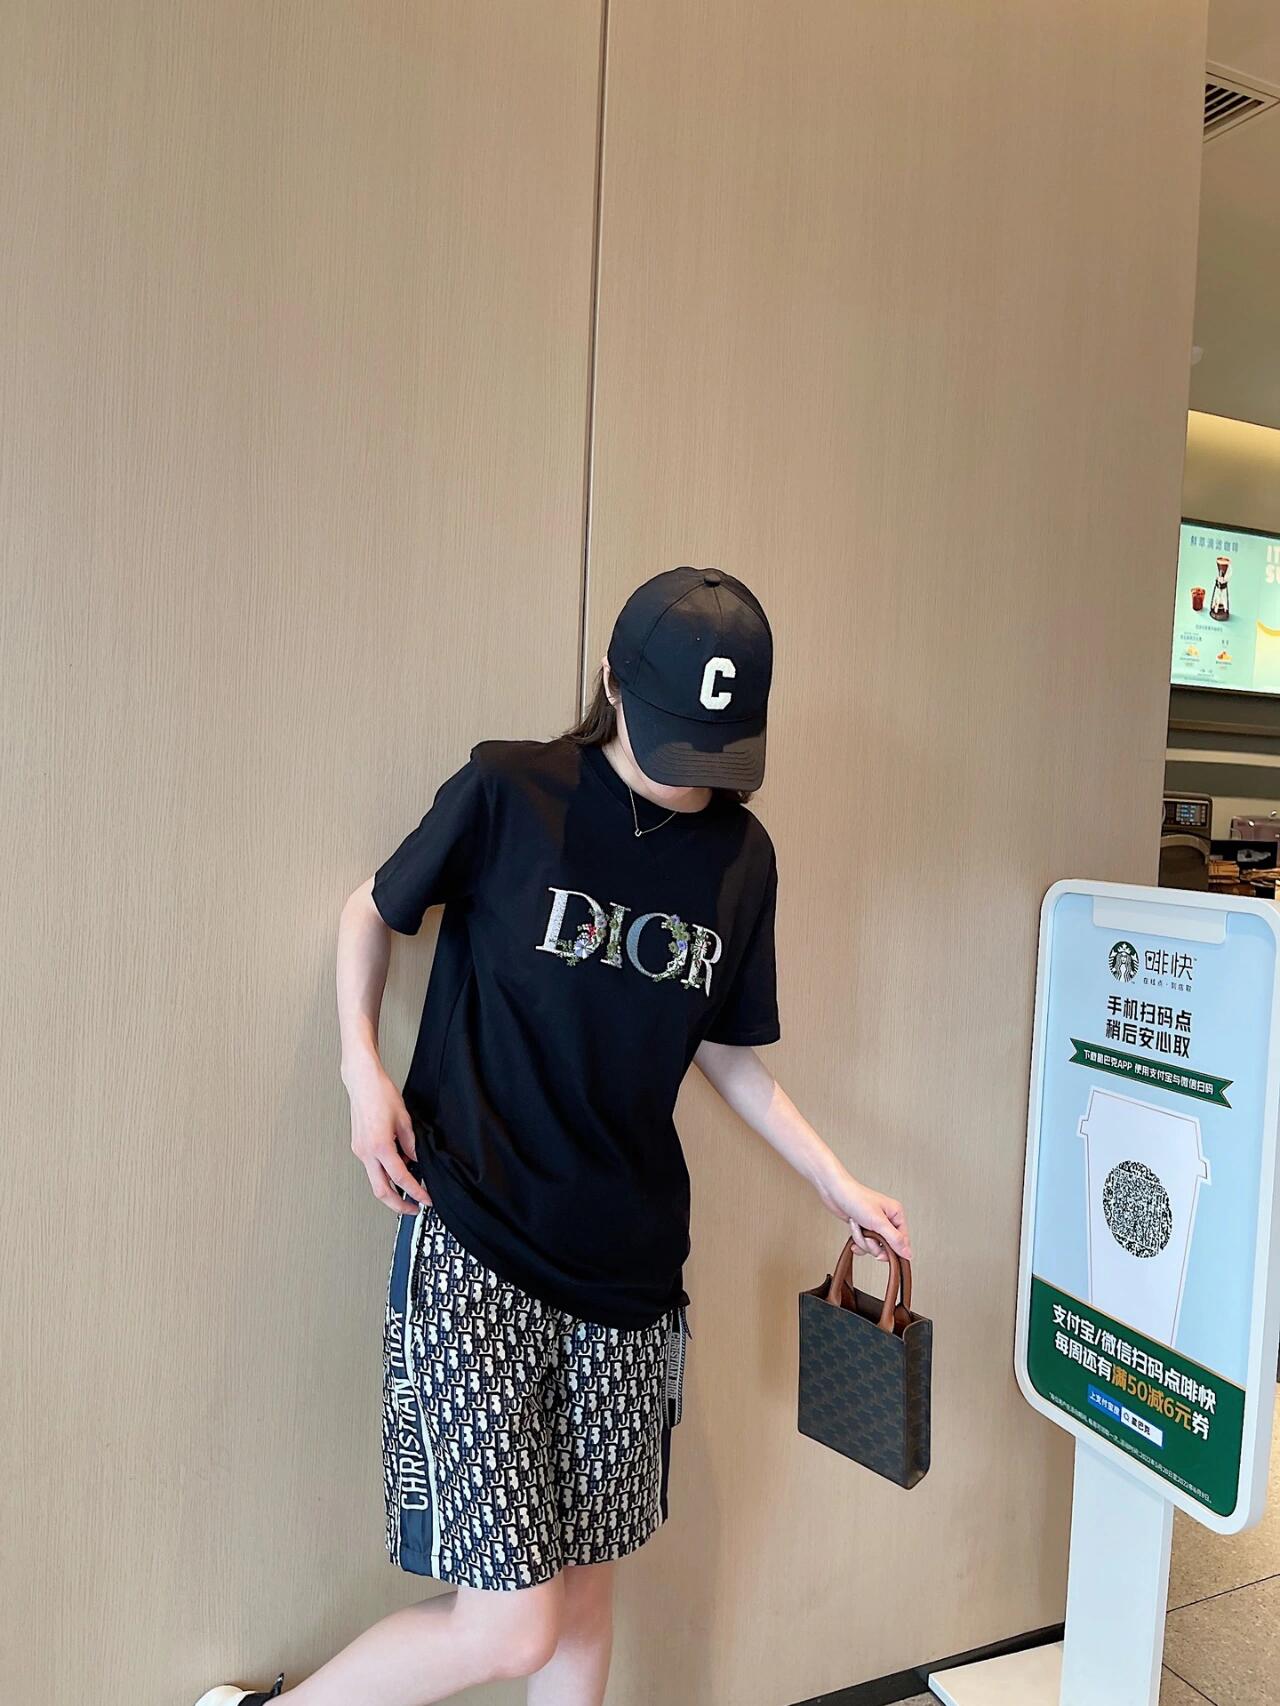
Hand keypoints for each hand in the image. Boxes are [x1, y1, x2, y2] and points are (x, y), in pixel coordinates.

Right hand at [343, 1054, 431, 1215]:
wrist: (362, 1082)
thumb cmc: (380, 1094)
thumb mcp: (404, 1120)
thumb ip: (411, 1144)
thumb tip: (416, 1160)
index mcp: (380, 1146)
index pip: (401, 1178)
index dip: (415, 1192)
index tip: (425, 1200)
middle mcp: (366, 1152)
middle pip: (381, 1191)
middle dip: (398, 1204)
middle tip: (413, 1209)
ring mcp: (360, 1150)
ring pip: (375, 1181)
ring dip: (391, 1189)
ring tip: (409, 1188)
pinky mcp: (358, 1146)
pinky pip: (372, 1167)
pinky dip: (385, 1173)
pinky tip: (397, 1168)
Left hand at [815, 1167, 911, 1263]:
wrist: (833, 1191)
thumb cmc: (855, 1198)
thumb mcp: (878, 1221)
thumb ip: (894, 1239)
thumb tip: (908, 1253)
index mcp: (896, 1214)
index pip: (903, 1241)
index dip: (893, 1250)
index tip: (882, 1254)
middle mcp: (887, 1220)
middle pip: (887, 1246)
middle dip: (873, 1244)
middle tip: (867, 1236)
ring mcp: (875, 1224)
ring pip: (874, 1246)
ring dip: (862, 1240)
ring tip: (857, 1226)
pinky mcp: (864, 1228)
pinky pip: (865, 1244)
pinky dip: (857, 1240)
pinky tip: (853, 1230)